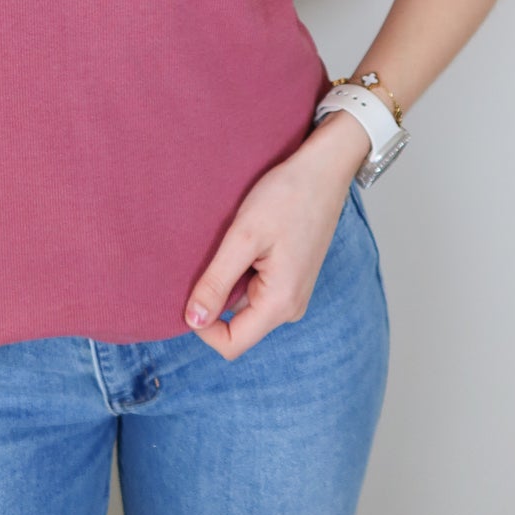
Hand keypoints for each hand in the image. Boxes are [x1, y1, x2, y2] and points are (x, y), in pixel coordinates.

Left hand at [183, 113, 371, 360]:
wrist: (323, 170)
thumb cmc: (287, 196)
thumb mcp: (244, 236)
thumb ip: (217, 281)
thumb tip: (192, 321)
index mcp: (280, 303)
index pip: (231, 344)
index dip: (203, 326)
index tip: (192, 288)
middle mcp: (290, 307)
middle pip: (237, 326)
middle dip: (216, 299)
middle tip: (211, 256)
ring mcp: (293, 294)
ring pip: (245, 306)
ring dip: (229, 281)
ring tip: (232, 244)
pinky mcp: (291, 279)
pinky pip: (257, 290)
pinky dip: (242, 272)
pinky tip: (245, 242)